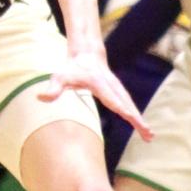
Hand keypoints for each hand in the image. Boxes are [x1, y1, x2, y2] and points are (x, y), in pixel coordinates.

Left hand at [38, 50, 152, 139]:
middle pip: (126, 103)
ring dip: (140, 120)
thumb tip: (40, 98)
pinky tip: (143, 128)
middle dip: (136, 118)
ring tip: (149, 136)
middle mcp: (111, 85)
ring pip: (131, 104)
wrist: (86, 54)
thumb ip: (53, 88)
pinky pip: (130, 104)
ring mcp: (117, 88)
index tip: (130, 116)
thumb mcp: (59, 76)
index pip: (110, 97)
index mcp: (99, 83)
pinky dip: (137, 116)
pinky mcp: (119, 91)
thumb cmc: (71, 68)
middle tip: (147, 133)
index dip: (120, 106)